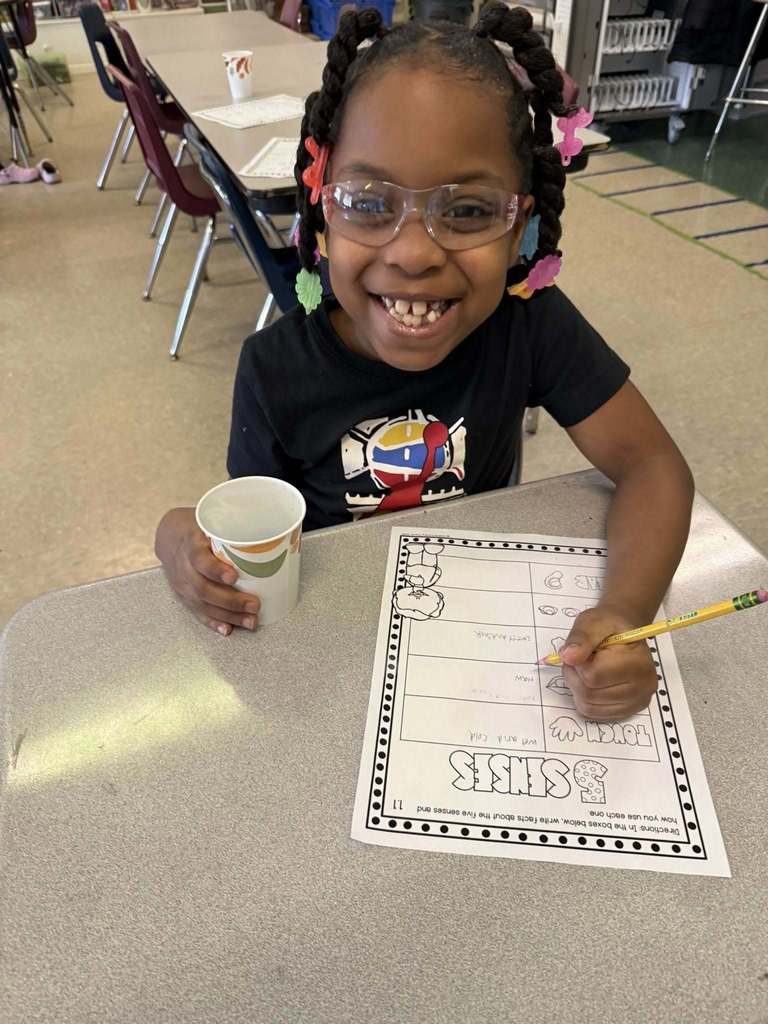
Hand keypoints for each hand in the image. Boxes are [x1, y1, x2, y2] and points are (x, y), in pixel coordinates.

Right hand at [154, 507, 259, 634]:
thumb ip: (233, 528)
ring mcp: (183, 584)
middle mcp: (184, 567)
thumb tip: (272, 533)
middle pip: (204, 588)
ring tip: (251, 621)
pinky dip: (213, 622)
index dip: (216, 570)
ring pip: (203, 604)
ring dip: (229, 615)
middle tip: (255, 604)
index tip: (234, 576)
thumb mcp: (211, 521)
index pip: (200, 559)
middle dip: (231, 600)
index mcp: (191, 544)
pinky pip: (198, 612)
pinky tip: (227, 629)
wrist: (170, 537)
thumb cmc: (199, 528)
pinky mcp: (185, 596)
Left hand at [559, 605, 656, 720]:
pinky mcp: (627, 712)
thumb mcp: (592, 621)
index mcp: (639, 662)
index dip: (578, 663)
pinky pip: (593, 713)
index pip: (593, 676)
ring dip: (577, 687)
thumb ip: (581, 637)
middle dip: (575, 675)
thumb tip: (568, 657)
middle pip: (589, 694)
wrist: (625, 633)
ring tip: (587, 668)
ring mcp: (637, 702)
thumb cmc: (610, 625)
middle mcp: (644, 687)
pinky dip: (585, 699)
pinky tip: (592, 682)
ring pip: (588, 706)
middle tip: (581, 659)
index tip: (582, 650)